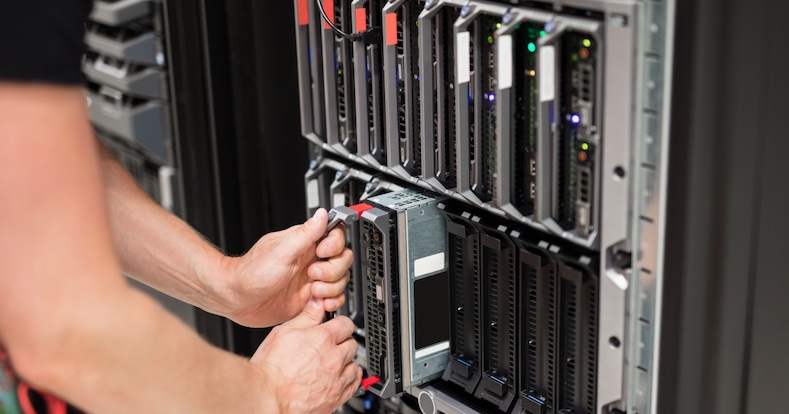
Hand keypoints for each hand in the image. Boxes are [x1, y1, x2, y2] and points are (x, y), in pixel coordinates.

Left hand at [218, 208, 353, 326]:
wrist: (237, 299)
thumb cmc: (251, 273)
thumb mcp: (281, 251)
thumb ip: (306, 233)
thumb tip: (323, 213)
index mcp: (305, 244)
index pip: (336, 236)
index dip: (334, 245)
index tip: (321, 253)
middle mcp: (311, 261)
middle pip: (343, 259)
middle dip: (333, 270)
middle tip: (312, 275)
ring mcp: (312, 281)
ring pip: (341, 280)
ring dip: (332, 288)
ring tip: (312, 290)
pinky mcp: (311, 299)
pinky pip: (334, 299)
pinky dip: (332, 302)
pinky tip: (318, 302)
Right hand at [251, 299, 361, 412]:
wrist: (267, 396)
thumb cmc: (271, 368)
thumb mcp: (283, 332)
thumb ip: (306, 316)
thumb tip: (317, 303)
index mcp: (323, 339)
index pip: (346, 323)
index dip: (339, 323)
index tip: (334, 327)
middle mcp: (334, 358)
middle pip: (352, 343)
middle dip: (342, 342)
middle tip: (330, 345)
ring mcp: (337, 379)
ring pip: (354, 364)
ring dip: (346, 361)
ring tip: (332, 362)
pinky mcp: (336, 397)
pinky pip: (355, 384)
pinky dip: (351, 379)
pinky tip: (342, 376)